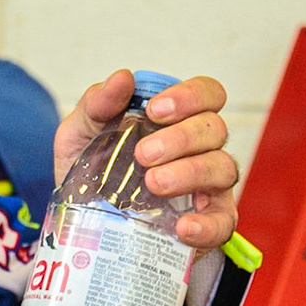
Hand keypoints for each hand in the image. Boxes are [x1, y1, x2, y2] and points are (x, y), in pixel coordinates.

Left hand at [54, 69, 239, 249]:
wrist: (82, 221)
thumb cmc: (91, 170)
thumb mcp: (81, 133)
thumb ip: (97, 104)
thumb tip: (122, 78)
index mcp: (177, 119)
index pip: (207, 94)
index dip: (190, 96)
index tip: (154, 110)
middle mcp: (200, 148)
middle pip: (215, 129)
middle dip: (181, 138)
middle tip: (143, 154)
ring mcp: (209, 186)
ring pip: (223, 168)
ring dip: (191, 173)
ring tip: (154, 184)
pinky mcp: (208, 223)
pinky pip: (223, 222)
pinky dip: (208, 224)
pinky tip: (183, 226)